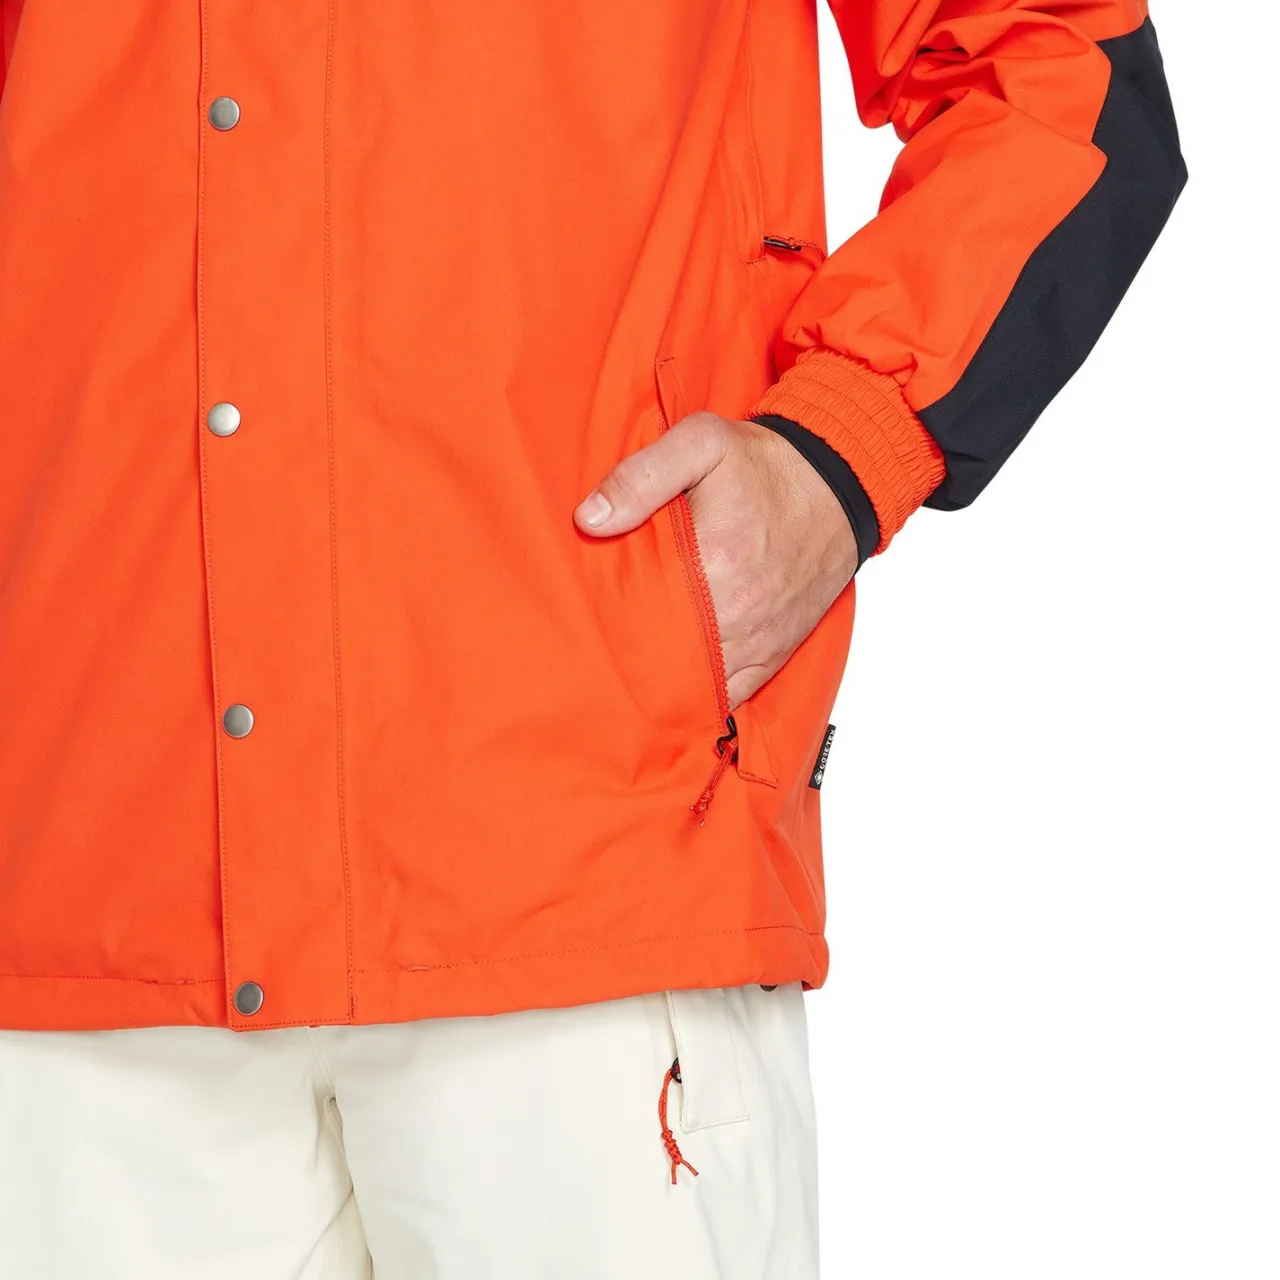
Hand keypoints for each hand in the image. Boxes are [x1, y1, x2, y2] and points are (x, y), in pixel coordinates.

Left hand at [573, 412, 857, 709]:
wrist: (838, 484)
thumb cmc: (766, 465)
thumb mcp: (700, 443)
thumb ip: (642, 476)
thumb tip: (590, 518)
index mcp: (713, 562)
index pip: (639, 614)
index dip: (609, 619)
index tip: (592, 611)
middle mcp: (738, 613)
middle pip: (664, 656)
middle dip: (632, 651)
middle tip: (606, 639)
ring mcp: (758, 639)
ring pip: (695, 684)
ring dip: (664, 677)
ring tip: (635, 660)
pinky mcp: (774, 653)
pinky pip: (731, 694)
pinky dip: (703, 692)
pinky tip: (677, 680)